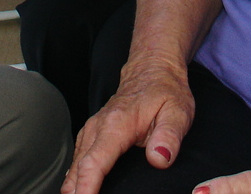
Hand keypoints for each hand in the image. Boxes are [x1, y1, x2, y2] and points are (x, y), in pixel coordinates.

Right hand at [61, 59, 194, 193]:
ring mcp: (92, 130)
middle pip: (78, 169)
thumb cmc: (166, 91)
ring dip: (73, 189)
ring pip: (74, 166)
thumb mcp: (177, 112)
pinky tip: (76, 192)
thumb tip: (159, 159)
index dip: (86, 189)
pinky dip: (75, 178)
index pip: (94, 163)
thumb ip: (169, 136)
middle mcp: (98, 127)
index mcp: (116, 124)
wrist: (152, 70)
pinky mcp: (92, 134)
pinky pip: (77, 159)